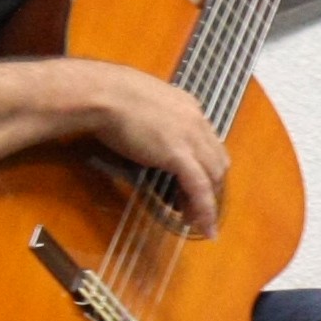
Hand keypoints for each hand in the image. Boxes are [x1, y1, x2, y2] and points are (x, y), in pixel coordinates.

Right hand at [88, 67, 232, 236]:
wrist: (103, 93)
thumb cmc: (110, 95)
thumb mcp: (142, 103)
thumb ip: (154, 117)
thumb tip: (147, 132)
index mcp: (189, 107)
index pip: (209, 143)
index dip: (204, 167)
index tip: (192, 184)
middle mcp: (197, 121)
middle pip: (217, 161)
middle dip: (211, 187)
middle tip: (193, 207)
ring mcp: (190, 137)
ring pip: (213, 176)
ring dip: (208, 201)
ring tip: (194, 220)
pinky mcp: (178, 154)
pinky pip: (200, 187)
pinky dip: (205, 209)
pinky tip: (204, 226)